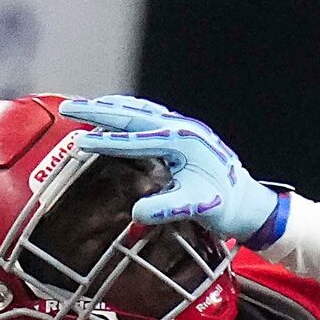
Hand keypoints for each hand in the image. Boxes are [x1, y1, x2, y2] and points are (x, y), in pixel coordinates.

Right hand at [61, 96, 285, 245]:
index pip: (134, 139)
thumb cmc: (226, 207)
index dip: (105, 141)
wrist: (251, 204)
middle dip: (98, 112)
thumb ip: (167, 208)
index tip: (79, 142)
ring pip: (141, 109)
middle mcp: (182, 129)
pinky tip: (120, 112)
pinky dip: (131, 111)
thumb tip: (137, 213)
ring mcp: (184, 127)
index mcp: (181, 144)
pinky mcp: (186, 133)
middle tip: (68, 108)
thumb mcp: (197, 209)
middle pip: (132, 114)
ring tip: (87, 106)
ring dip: (113, 107)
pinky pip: (152, 114)